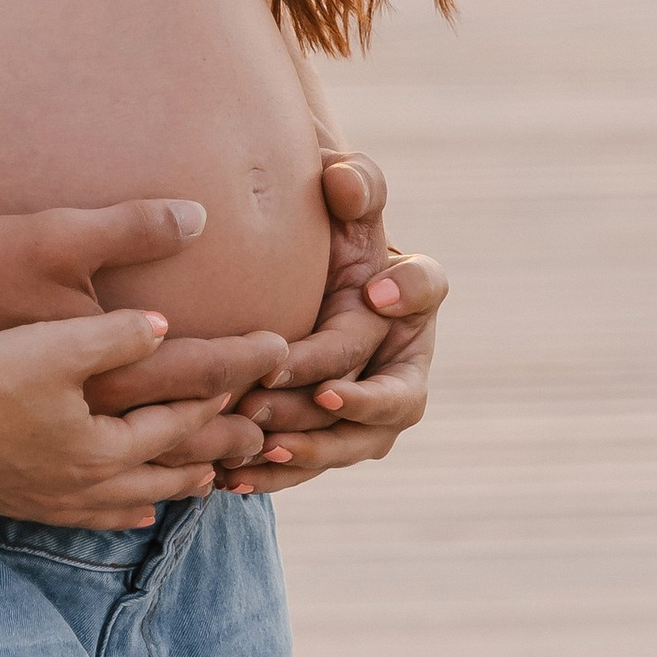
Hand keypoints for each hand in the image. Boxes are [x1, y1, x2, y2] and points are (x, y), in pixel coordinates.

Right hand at [0, 308, 232, 529]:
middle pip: (164, 473)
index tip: (246, 385)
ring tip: (204, 485)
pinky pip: (88, 517)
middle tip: (253, 448)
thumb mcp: (56, 343)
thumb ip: (117, 335)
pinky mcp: (17, 501)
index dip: (215, 401)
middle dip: (211, 457)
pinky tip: (129, 512)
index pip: (176, 423)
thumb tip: (166, 326)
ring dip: (172, 489)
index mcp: (102, 447)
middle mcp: (84, 485)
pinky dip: (121, 512)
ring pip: (129, 501)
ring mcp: (50, 500)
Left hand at [219, 151, 445, 495]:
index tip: (375, 292)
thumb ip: (353, 183)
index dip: (409, 293)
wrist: (289, 276)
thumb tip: (342, 179)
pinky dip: (274, 475)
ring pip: (355, 442)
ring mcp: (371, 408)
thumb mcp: (340, 199)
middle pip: (395, 394)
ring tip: (263, 439)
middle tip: (307, 389)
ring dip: (312, 446)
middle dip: (352, 396)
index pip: (426, 290)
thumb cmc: (321, 229)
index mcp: (412, 292)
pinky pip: (309, 466)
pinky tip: (230, 477)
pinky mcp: (329, 439)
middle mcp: (403, 359)